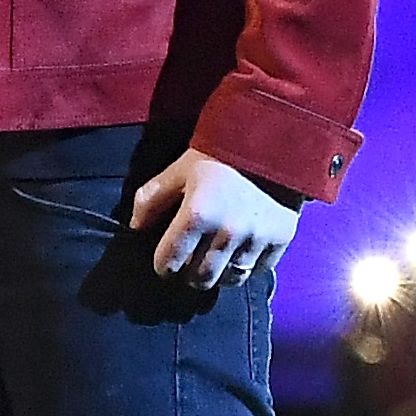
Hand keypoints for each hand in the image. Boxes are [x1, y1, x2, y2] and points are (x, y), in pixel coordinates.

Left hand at [130, 147, 298, 289]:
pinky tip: (242, 249)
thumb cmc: (219, 153)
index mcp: (197, 214)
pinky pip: (259, 270)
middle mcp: (227, 232)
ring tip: (216, 257)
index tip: (165, 259)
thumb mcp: (179, 169)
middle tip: (190, 261)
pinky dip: (248, 265)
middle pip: (200, 278)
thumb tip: (134, 227)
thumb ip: (152, 198)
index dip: (163, 264)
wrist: (272, 136)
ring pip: (230, 279)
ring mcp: (256, 238)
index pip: (169, 263)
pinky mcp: (281, 239)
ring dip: (220, 273)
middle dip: (189, 273)